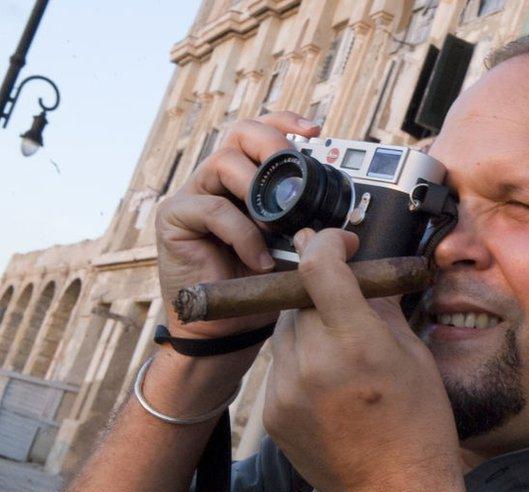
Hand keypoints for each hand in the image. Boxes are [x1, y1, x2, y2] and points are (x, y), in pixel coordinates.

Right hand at [154, 111, 320, 339]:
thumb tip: (349, 234)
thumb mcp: (292, 250)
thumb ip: (313, 232)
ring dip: (258, 193)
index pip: (261, 132)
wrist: (227, 327)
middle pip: (240, 133)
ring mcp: (193, 194)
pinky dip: (243, 234)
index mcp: (246, 178)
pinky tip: (259, 260)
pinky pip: (213, 209)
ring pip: (224, 163)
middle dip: (272, 145)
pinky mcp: (175, 217)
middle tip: (293, 175)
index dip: (285, 123)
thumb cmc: (258, 286)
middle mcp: (217, 179)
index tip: (315, 131)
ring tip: (277, 229)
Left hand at [264, 228, 470, 491]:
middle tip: (345, 294)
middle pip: (299, 295)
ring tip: (339, 344)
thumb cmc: (419, 425)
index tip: (341, 243)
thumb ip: (382, 307)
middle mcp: (314, 363)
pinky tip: (328, 377)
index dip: (327, 242)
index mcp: (358, 344)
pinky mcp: (272, 413)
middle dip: (321, 286)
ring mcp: (287, 391)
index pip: (318, 267)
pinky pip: (280, 364)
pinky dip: (300, 358)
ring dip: (307, 322)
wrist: (397, 491)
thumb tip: (366, 270)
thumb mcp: (414, 356)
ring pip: (284, 328)